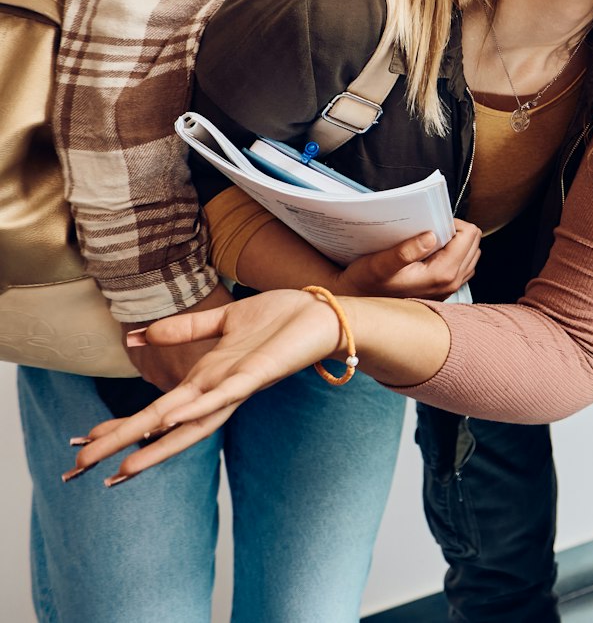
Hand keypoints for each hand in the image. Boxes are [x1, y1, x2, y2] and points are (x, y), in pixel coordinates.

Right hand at [72, 290, 342, 485]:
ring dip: (155, 442)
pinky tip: (170, 418)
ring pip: (189, 422)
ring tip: (121, 464)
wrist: (324, 311)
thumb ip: (184, 331)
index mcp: (207, 381)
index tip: (82, 445)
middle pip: (161, 426)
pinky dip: (197, 408)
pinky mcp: (257, 374)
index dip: (120, 427)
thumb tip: (139, 335)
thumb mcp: (222, 321)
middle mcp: (216, 392)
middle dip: (122, 446)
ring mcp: (236, 386)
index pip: (154, 411)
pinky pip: (223, 396)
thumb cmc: (280, 319)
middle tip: (80, 470)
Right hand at [334, 220, 481, 299]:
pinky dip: (454, 254)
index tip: (433, 223)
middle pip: (474, 243)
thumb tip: (431, 236)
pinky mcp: (445, 290)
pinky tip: (433, 253)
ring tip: (433, 240)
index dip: (453, 223)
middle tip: (432, 229)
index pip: (469, 235)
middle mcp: (451, 283)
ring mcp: (450, 288)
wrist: (361, 303)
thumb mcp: (380, 264)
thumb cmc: (367, 282)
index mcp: (442, 274)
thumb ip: (405, 251)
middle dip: (456, 231)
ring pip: (471, 254)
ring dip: (457, 243)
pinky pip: (463, 265)